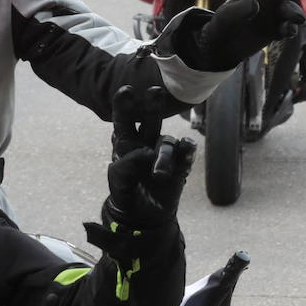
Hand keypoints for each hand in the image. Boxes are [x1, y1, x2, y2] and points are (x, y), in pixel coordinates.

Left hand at [104, 85, 196, 228]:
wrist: (142, 214)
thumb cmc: (125, 190)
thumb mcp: (118, 179)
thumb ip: (126, 164)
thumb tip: (145, 153)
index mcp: (126, 141)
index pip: (124, 120)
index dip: (124, 105)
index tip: (125, 90)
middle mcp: (145, 141)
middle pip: (150, 118)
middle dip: (153, 104)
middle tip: (154, 90)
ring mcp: (163, 152)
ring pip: (167, 142)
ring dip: (164, 156)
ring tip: (158, 175)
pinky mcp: (180, 164)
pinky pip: (186, 151)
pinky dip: (188, 150)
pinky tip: (187, 150)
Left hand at [190, 0, 305, 70]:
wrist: (222, 48)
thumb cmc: (221, 26)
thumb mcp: (225, 18)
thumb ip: (238, 10)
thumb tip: (256, 4)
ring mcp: (273, 14)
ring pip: (290, 8)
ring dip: (295, 11)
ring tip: (298, 18)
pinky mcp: (276, 31)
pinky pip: (288, 28)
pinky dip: (290, 29)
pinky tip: (289, 31)